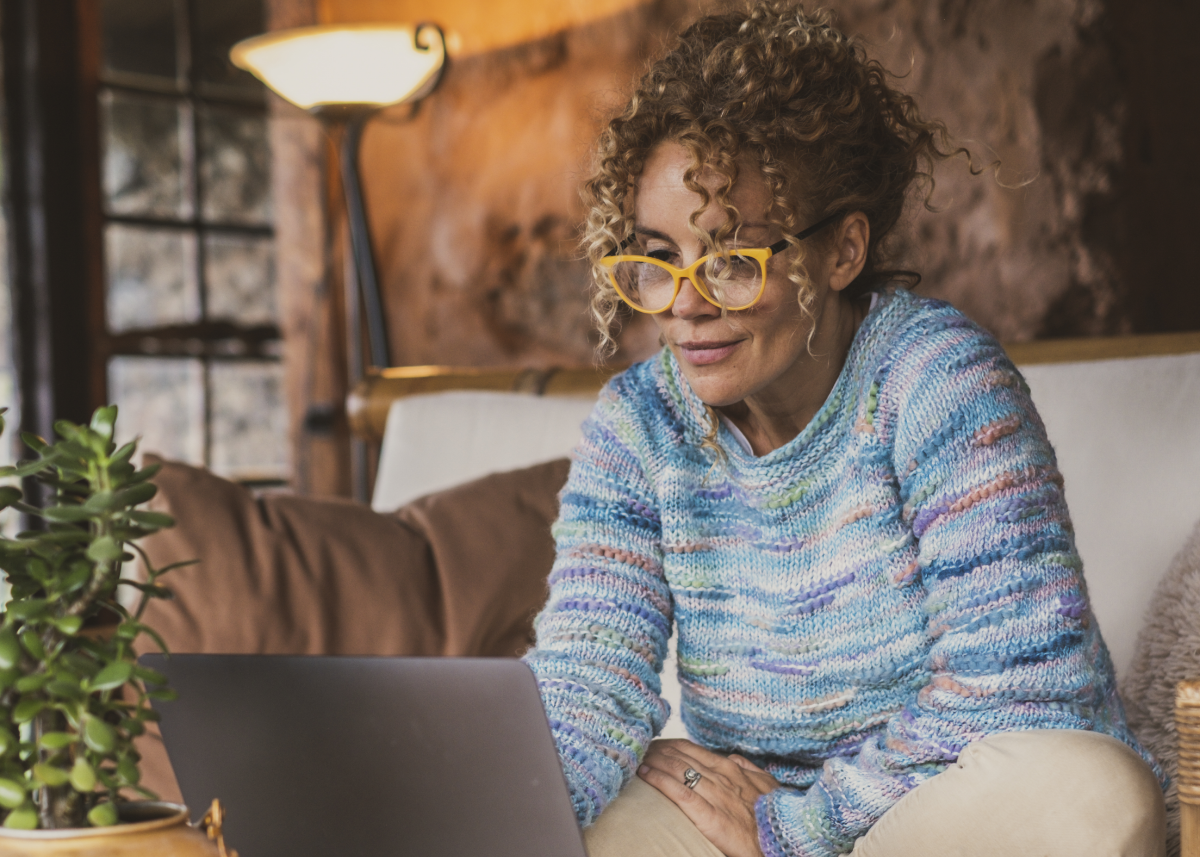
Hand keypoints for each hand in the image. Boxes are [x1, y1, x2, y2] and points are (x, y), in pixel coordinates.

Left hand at [637, 739, 779, 856]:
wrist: (782, 842)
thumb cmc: (774, 816)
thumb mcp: (767, 784)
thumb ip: (748, 768)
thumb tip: (731, 756)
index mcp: (731, 768)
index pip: (692, 749)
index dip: (668, 745)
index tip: (652, 743)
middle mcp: (721, 776)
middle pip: (680, 755)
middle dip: (655, 750)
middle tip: (636, 746)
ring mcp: (716, 795)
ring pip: (676, 769)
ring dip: (652, 760)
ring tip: (634, 756)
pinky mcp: (710, 816)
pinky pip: (680, 793)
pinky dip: (660, 781)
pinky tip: (644, 774)